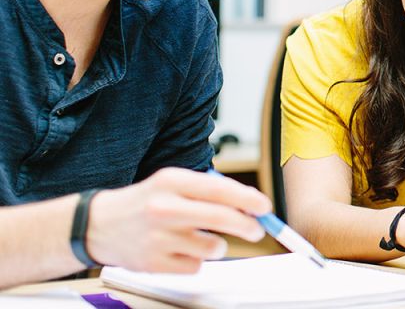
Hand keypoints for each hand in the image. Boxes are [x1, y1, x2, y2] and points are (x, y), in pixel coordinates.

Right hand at [86, 167, 269, 272]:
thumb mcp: (172, 184)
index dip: (248, 200)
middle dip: (248, 226)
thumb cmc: (145, 202)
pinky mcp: (153, 263)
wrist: (97, 225)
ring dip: (215, 245)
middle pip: (221, 219)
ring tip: (196, 237)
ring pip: (213, 247)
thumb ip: (209, 191)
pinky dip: (194, 260)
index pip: (220, 190)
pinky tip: (177, 250)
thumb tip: (250, 205)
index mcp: (171, 181)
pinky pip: (195, 266)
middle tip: (257, 230)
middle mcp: (163, 207)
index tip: (265, 207)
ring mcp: (157, 237)